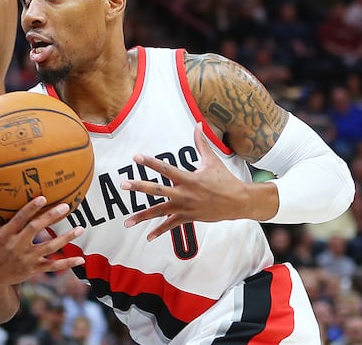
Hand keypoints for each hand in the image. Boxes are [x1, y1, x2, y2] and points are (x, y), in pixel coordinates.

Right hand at [0, 196, 83, 287]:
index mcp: (5, 235)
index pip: (19, 219)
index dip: (31, 208)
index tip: (43, 198)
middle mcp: (17, 246)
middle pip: (36, 229)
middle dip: (51, 217)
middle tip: (65, 206)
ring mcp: (26, 258)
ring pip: (49, 247)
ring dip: (65, 238)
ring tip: (80, 228)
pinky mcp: (33, 269)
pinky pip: (53, 266)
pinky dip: (67, 263)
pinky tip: (81, 259)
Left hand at [121, 122, 253, 240]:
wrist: (238, 202)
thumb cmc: (225, 180)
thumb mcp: (212, 160)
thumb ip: (201, 143)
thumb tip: (198, 124)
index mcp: (188, 178)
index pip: (165, 168)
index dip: (150, 162)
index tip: (136, 157)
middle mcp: (184, 193)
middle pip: (157, 190)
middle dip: (139, 187)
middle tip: (123, 184)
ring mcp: (185, 207)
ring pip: (160, 212)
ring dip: (142, 216)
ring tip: (127, 222)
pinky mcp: (188, 217)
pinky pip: (171, 225)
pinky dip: (159, 231)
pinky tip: (148, 236)